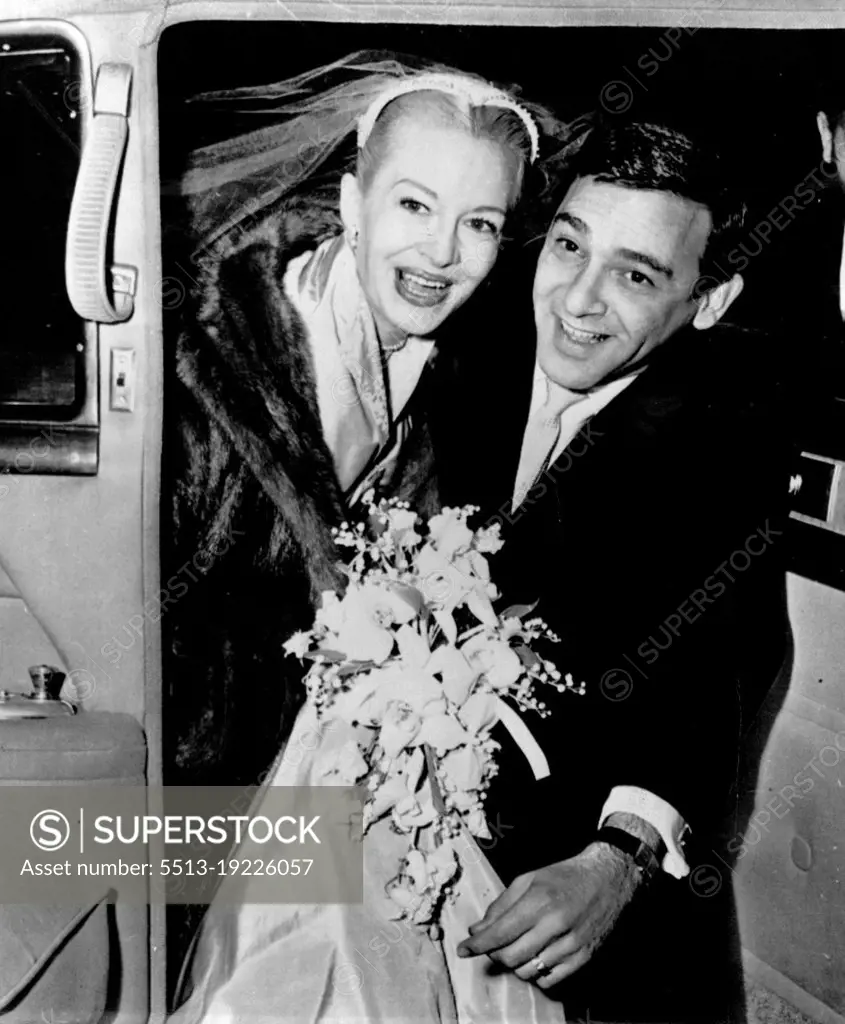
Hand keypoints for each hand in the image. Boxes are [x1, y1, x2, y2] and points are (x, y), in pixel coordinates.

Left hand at [455, 842, 642, 987]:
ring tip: (516, 947)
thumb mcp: (529, 879)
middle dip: (494, 954)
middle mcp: (555, 925)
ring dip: (514, 964)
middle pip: (511, 957)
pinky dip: (536, 973)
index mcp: (539, 901)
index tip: (463, 950)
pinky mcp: (583, 958)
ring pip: (528, 971)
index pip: (500, 933)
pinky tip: (535, 957)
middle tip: (492, 944)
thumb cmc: (564, 876)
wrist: (607, 879)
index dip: (477, 945)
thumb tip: (477, 929)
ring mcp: (571, 944)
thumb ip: (501, 905)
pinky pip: (550, 979)